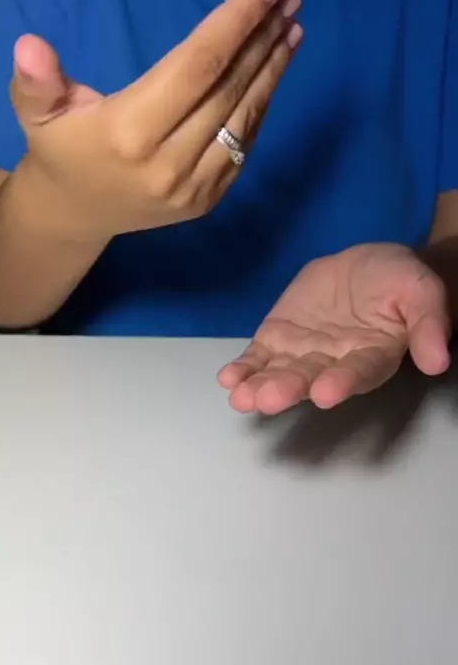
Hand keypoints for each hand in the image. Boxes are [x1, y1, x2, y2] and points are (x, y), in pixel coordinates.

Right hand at [10, 0, 301, 241]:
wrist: (78, 213)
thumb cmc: (62, 149)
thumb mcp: (37, 112)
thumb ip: (36, 82)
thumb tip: (28, 44)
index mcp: (130, 134)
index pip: (197, 68)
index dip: (236, 24)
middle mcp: (169, 164)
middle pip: (228, 89)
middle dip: (263, 38)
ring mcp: (193, 188)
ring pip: (244, 119)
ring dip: (273, 70)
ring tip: (292, 26)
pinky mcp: (207, 201)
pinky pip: (243, 147)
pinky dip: (261, 106)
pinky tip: (272, 71)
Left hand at [218, 243, 450, 413]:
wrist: (367, 265)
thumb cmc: (398, 281)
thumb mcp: (420, 292)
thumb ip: (428, 324)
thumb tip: (438, 360)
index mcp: (372, 357)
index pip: (357, 373)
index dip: (342, 383)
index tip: (325, 393)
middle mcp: (334, 364)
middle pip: (311, 380)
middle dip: (289, 389)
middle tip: (268, 399)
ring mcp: (302, 354)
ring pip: (280, 374)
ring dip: (260, 386)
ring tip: (242, 397)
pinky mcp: (279, 339)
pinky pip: (260, 358)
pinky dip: (244, 368)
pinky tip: (229, 378)